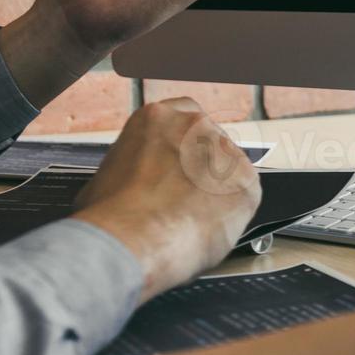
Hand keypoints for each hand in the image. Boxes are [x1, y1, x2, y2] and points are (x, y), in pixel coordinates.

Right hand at [72, 99, 260, 301]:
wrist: (134, 238)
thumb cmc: (113, 214)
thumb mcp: (108, 175)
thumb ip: (134, 167)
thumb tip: (133, 183)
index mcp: (158, 117)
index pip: (184, 117)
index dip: (184, 146)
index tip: (179, 165)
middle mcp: (195, 125)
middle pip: (209, 143)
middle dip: (202, 169)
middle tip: (185, 198)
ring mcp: (224, 151)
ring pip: (229, 170)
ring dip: (218, 190)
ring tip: (192, 218)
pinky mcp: (247, 180)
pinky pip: (245, 195)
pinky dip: (232, 212)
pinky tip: (207, 225)